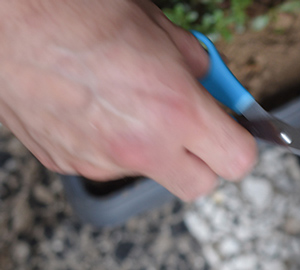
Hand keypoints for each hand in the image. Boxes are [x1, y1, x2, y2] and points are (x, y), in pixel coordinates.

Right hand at [0, 0, 256, 199]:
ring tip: (126, 104)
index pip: (238, 161)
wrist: (5, 15)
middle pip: (200, 186)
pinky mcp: (66, 162)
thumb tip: (210, 81)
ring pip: (150, 174)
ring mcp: (100, 160)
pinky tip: (93, 108)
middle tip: (192, 129)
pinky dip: (109, 144)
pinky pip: (105, 164)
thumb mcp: (157, 27)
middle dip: (203, 160)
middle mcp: (141, 146)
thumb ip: (194, 66)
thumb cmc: (74, 10)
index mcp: (175, 111)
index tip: (234, 131)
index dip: (239, 143)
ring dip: (152, 150)